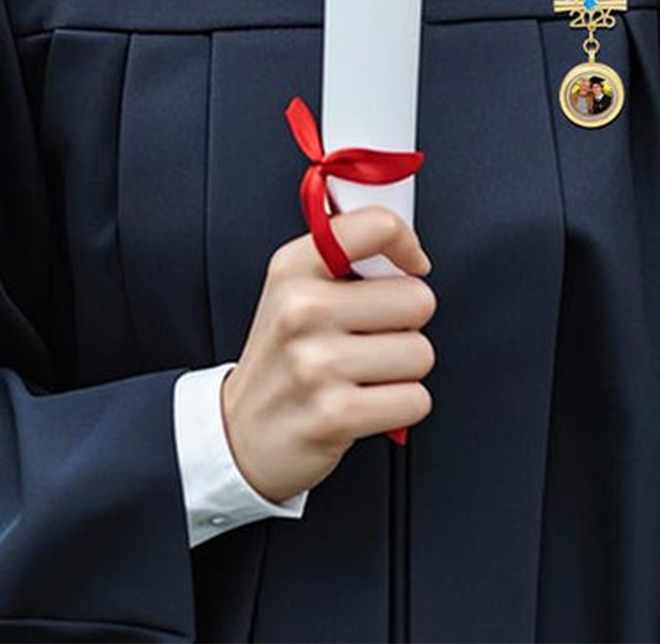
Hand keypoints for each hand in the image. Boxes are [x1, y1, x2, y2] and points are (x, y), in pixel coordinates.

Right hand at [222, 207, 435, 501]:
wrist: (239, 434)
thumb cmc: (284, 356)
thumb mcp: (295, 289)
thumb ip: (347, 257)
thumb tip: (410, 252)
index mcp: (295, 268)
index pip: (377, 226)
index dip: (407, 245)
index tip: (411, 266)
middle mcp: (302, 309)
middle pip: (418, 300)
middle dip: (408, 323)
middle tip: (374, 337)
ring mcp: (316, 364)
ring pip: (421, 353)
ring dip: (405, 370)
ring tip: (366, 373)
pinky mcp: (333, 415)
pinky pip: (415, 400)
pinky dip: (402, 406)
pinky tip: (368, 403)